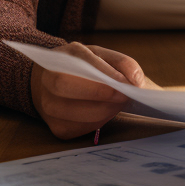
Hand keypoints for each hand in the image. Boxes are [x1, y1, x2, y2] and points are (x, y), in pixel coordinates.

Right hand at [30, 42, 145, 139]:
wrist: (54, 82)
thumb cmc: (84, 68)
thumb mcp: (102, 56)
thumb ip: (122, 63)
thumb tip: (137, 80)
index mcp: (62, 57)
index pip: (79, 64)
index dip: (104, 74)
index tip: (126, 83)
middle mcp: (48, 79)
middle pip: (66, 87)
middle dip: (100, 94)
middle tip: (124, 96)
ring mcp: (48, 105)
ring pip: (72, 112)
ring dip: (102, 111)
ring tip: (118, 105)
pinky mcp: (55, 127)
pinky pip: (77, 128)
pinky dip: (97, 122)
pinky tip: (105, 113)